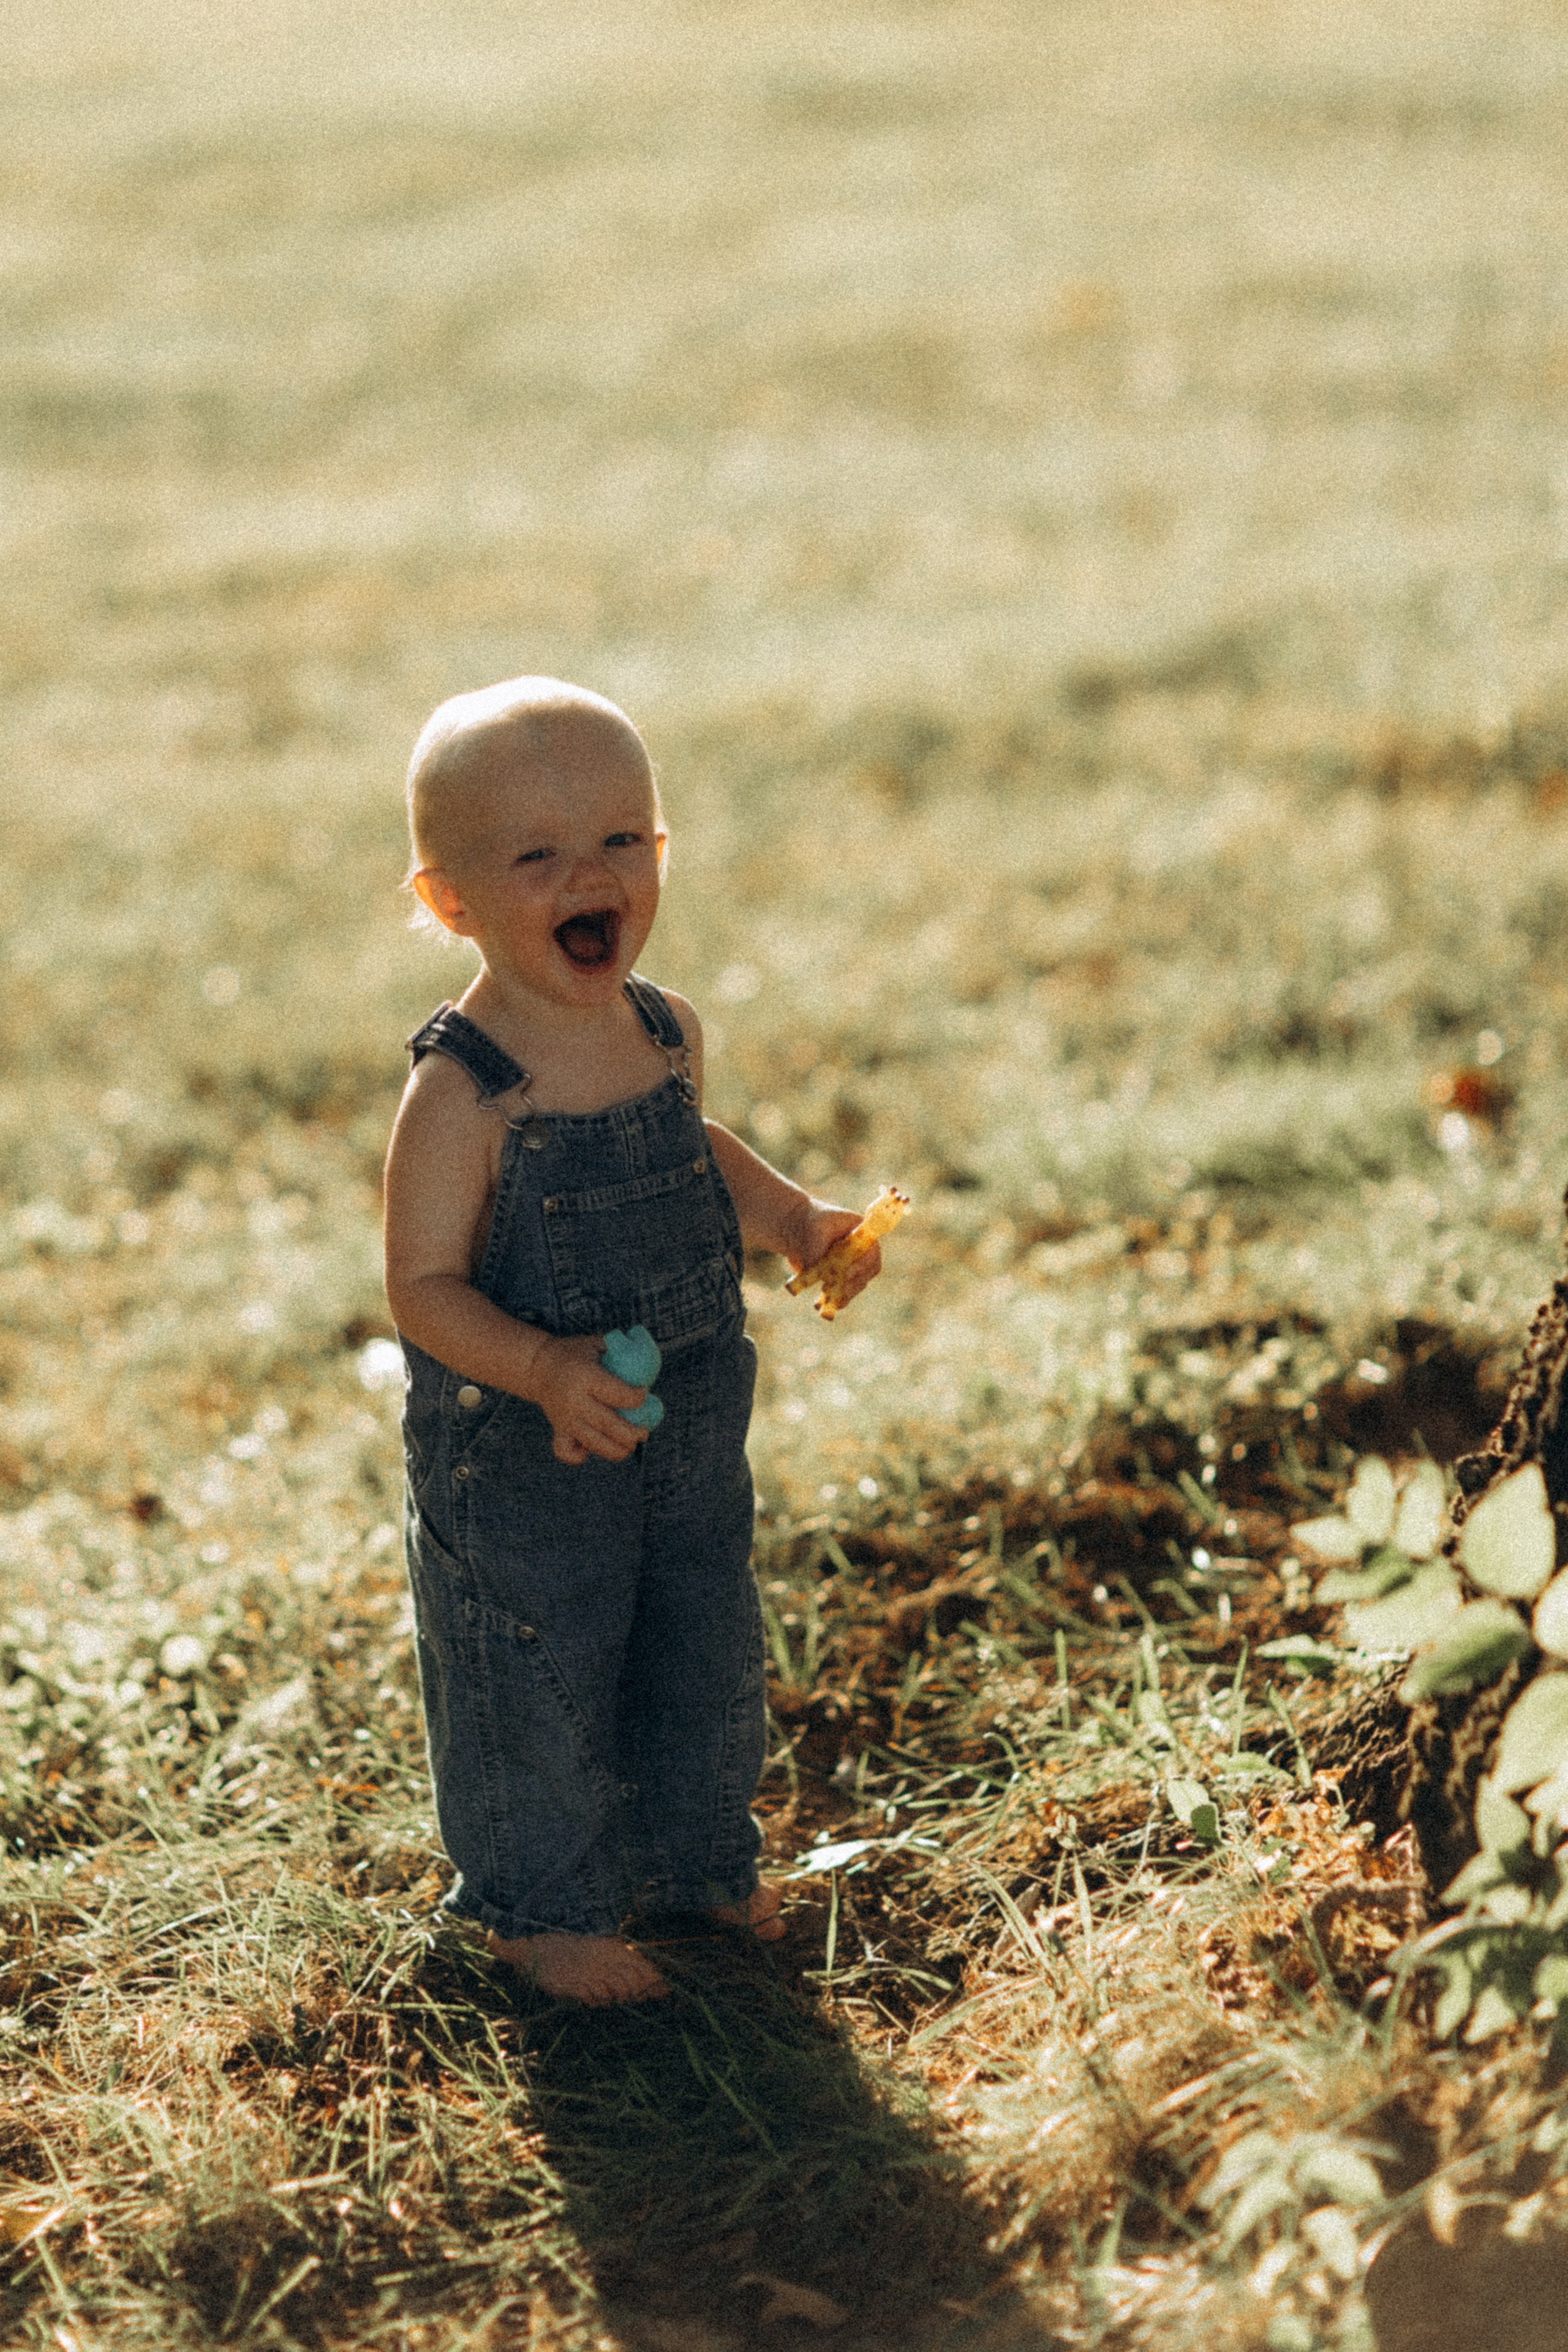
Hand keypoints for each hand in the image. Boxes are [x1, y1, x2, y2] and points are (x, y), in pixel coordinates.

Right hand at [525, 1334, 648, 1465]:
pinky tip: (592, 1450)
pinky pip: (566, 1452)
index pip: (617, 1394)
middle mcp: (574, 1400)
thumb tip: (647, 1367)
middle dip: (633, 1433)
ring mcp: (564, 1418)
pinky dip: (580, 1456)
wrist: (538, 1366)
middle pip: (609, 1425)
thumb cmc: (574, 1354)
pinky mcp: (557, 1430)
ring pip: (594, 1443)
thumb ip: (620, 1352)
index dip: (637, 1398)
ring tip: (630, 1444)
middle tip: (644, 1432)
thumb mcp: (596, 1345)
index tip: (645, 1395)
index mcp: (586, 1376)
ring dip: (617, 1449)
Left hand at [785, 1201, 882, 1310]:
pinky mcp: (840, 1280)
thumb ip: (815, 1247)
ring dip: (841, 1296)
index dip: (862, 1265)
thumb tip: (812, 1267)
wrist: (800, 1229)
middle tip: (835, 1293)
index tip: (846, 1274)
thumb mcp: (814, 1229)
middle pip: (865, 1274)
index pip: (870, 1253)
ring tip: (825, 1304)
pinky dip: (832, 1300)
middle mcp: (863, 1254)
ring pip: (853, 1287)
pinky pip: (841, 1294)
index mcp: (864, 1235)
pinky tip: (820, 1306)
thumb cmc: (813, 1222)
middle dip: (851, 1286)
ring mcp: (852, 1268)